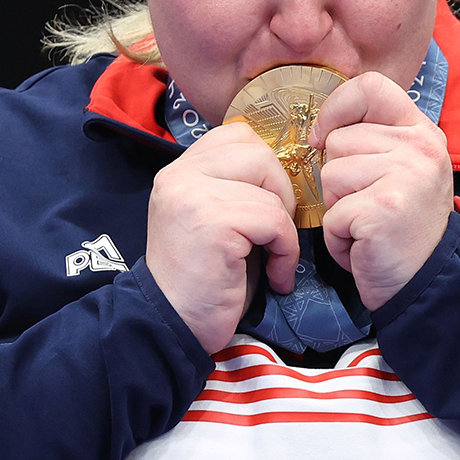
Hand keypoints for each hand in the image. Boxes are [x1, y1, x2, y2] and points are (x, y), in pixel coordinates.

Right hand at [145, 123, 298, 354]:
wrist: (172, 325)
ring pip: (270, 190)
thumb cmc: (203, 277)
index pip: (238, 134)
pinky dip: (285, 251)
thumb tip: (288, 170)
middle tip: (274, 231)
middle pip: (259, 153)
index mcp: (180, 170)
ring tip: (273, 259)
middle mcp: (180, 175)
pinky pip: (274, 222)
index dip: (266, 166)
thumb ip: (235, 186)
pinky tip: (275, 276)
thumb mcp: (215, 217)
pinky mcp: (212, 223)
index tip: (268, 202)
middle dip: (280, 193)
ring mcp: (193, 195)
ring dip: (284, 229)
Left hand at [309, 71, 453, 310]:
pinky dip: (338, 237)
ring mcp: (404, 176)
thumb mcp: (400, 170)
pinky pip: (331, 213)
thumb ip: (373, 140)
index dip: (338, 108)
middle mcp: (420, 148)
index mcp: (421, 131)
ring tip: (366, 225)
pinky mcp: (383, 208)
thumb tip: (318, 130)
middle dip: (337, 179)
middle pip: (338, 140)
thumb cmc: (402, 227)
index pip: (371, 87)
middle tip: (367, 204)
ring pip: (329, 175)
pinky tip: (365, 244)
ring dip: (337, 209)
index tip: (325, 137)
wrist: (427, 282)